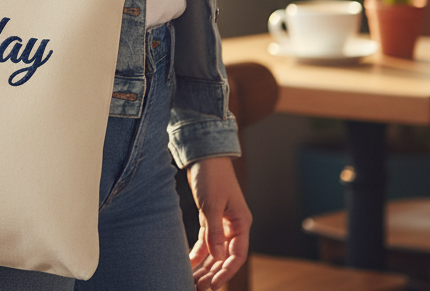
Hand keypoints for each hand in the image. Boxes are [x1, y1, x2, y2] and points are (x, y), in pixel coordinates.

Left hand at [187, 157, 251, 289]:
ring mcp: (222, 221)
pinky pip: (206, 240)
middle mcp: (234, 225)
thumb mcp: (212, 204)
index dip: (226, 272)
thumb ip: (215, 232)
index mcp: (241, 222)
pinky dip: (199, 251)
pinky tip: (190, 263)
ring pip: (215, 250)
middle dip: (214, 273)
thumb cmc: (212, 176)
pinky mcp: (210, 216)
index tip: (213, 285)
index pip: (237, 255)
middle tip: (199, 287)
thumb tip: (218, 258)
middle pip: (225, 256)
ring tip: (194, 280)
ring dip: (206, 266)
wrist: (204, 154)